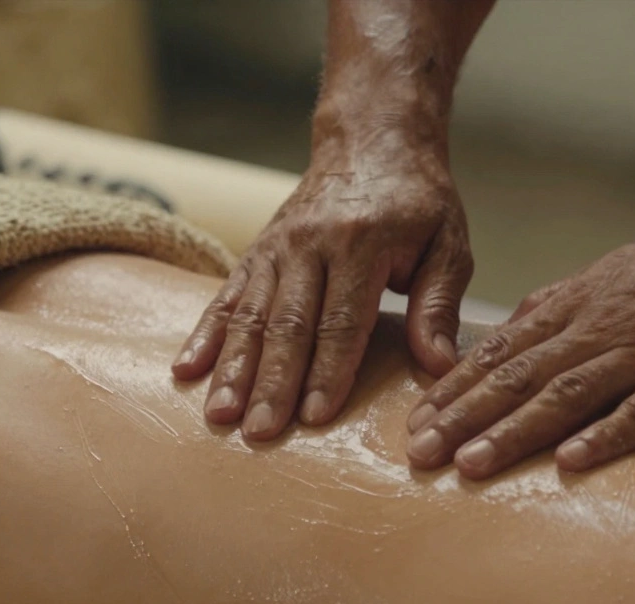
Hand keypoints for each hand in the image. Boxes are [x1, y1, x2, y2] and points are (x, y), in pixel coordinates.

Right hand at [171, 131, 472, 440]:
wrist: (372, 140)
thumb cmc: (418, 201)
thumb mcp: (449, 243)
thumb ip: (440, 304)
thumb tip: (439, 365)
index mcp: (361, 243)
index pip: (343, 319)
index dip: (329, 370)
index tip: (316, 417)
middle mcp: (310, 244)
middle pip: (288, 323)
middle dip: (271, 382)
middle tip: (259, 432)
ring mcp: (277, 247)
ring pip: (250, 314)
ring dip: (233, 368)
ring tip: (219, 414)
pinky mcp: (258, 251)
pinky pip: (226, 295)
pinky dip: (205, 334)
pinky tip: (185, 369)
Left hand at [403, 224, 634, 477]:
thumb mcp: (611, 275)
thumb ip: (558, 304)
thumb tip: (507, 329)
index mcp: (578, 306)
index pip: (502, 351)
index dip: (456, 387)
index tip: (415, 420)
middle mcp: (600, 328)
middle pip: (520, 376)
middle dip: (464, 416)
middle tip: (418, 453)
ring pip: (567, 394)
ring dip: (515, 430)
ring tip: (470, 463)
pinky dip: (605, 434)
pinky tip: (570, 462)